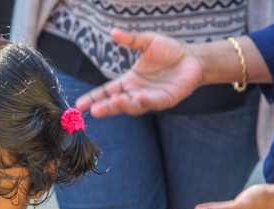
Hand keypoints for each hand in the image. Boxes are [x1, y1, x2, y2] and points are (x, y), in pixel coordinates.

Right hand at [75, 29, 202, 117]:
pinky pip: (153, 102)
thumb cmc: (170, 51)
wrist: (193, 58)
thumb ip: (130, 40)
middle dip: (104, 107)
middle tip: (93, 111)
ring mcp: (150, 99)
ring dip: (123, 105)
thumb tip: (113, 32)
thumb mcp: (147, 42)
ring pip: (133, 106)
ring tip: (113, 102)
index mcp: (129, 81)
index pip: (107, 92)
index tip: (80, 104)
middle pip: (116, 103)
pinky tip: (138, 96)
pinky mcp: (165, 100)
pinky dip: (145, 100)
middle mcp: (136, 92)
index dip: (94, 98)